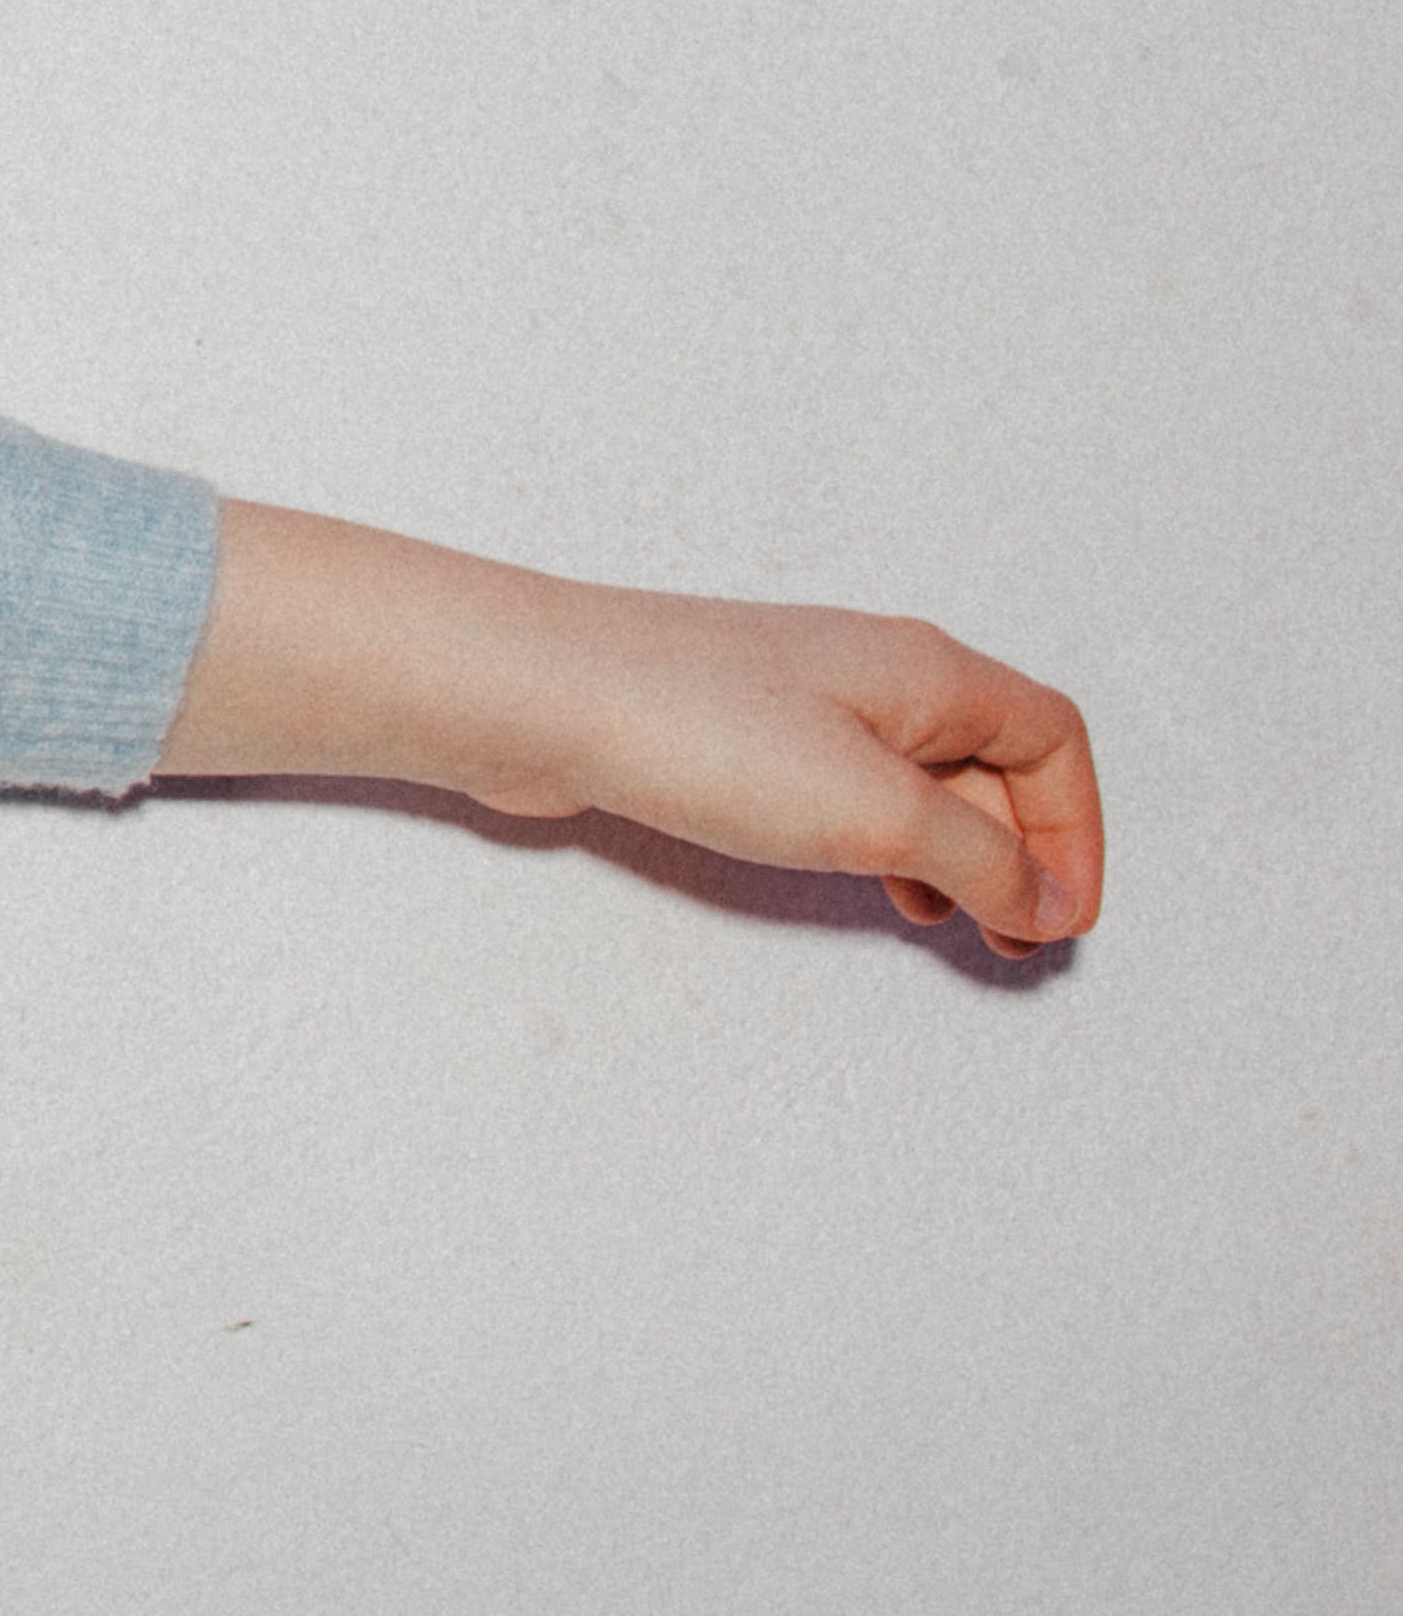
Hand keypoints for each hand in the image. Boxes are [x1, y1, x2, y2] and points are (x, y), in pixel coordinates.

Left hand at [163, 503, 1100, 955]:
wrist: (538, 697)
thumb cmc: (698, 731)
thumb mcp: (877, 811)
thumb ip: (979, 859)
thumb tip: (1040, 897)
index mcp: (928, 672)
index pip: (1054, 739)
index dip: (1078, 831)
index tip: (1059, 916)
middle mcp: (874, 674)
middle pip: (993, 762)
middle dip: (1019, 853)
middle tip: (1014, 944)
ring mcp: (802, 701)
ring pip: (917, 782)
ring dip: (952, 856)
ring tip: (946, 923)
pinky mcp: (737, 735)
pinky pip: (844, 791)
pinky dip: (879, 844)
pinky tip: (866, 888)